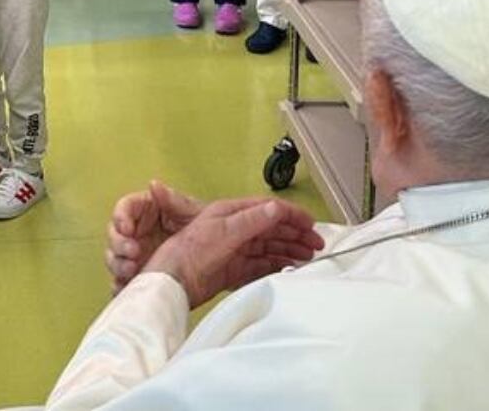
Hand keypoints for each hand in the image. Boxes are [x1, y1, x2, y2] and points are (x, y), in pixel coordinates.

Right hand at [106, 181, 204, 292]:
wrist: (221, 255)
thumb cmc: (204, 227)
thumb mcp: (192, 212)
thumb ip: (172, 200)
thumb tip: (154, 184)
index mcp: (146, 211)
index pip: (124, 209)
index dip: (121, 217)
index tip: (126, 228)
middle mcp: (136, 232)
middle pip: (115, 235)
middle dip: (119, 245)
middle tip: (133, 253)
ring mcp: (135, 255)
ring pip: (114, 258)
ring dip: (119, 265)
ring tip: (133, 271)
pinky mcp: (139, 274)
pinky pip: (123, 281)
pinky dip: (123, 284)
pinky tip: (130, 286)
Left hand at [141, 197, 325, 308]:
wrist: (173, 280)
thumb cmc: (191, 250)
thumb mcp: (224, 230)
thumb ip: (252, 220)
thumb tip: (276, 208)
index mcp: (232, 213)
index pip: (268, 209)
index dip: (292, 216)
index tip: (311, 226)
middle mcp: (234, 229)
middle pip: (272, 229)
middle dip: (295, 235)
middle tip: (315, 246)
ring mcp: (235, 250)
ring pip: (269, 248)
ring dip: (289, 250)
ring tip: (307, 257)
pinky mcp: (233, 270)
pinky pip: (260, 266)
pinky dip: (276, 266)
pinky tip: (288, 269)